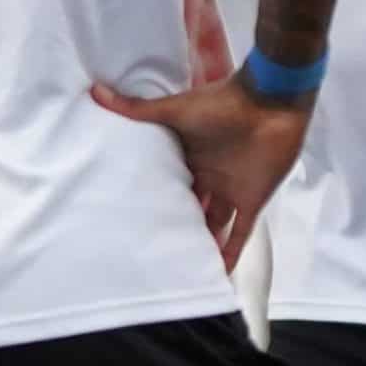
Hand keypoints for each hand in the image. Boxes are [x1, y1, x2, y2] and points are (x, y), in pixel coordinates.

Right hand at [93, 73, 311, 263]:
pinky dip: (230, 253)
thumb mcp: (172, 109)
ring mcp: (230, 190)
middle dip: (173, 225)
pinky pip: (240, 233)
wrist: (271, 101)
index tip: (128, 216)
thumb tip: (95, 91)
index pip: (168, 183)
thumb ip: (135, 108)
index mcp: (188, 156)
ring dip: (199, 244)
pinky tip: (218, 274)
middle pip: (188, 207)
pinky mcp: (252, 200)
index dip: (152, 199)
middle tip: (147, 249)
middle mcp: (208, 176)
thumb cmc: (222, 102)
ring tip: (175, 269)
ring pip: (212, 225)